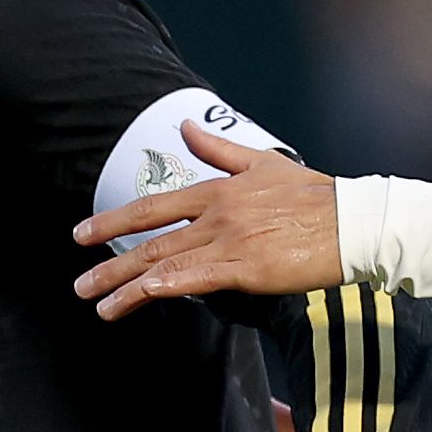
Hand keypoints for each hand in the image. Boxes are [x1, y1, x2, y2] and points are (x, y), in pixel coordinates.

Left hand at [71, 127, 343, 320]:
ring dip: (128, 287)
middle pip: (152, 241)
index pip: (154, 207)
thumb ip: (218, 150)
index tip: (82, 235)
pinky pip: (197, 278)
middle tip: (79, 285)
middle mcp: (216, 214)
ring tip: (98, 305)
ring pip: (166, 265)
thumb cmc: (314, 196)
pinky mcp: (247, 267)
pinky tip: (143, 295)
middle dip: (110, 265)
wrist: (352, 221)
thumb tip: (183, 126)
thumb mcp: (262, 163)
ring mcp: (229, 241)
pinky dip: (167, 285)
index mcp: (217, 190)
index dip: (115, 221)